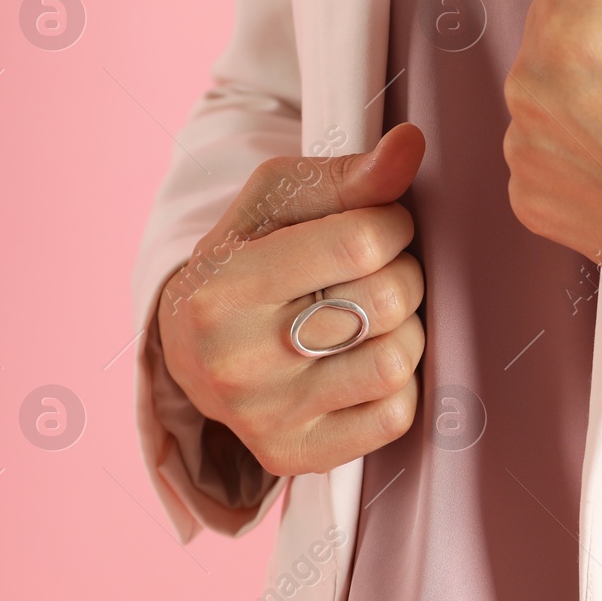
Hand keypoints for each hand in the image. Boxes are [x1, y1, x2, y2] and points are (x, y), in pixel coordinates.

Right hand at [157, 124, 427, 475]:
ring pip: (396, 362)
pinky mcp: (294, 456)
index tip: (379, 226)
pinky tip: (366, 361)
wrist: (189, 346)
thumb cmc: (246, 257)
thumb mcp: (278, 200)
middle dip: (403, 273)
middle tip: (379, 272)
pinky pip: (395, 417)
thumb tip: (412, 144)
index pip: (361, 242)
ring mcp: (264, 417)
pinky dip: (398, 384)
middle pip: (386, 301)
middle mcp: (236, 362)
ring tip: (372, 317)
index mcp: (223, 287)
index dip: (392, 224)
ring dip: (405, 330)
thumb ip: (350, 173)